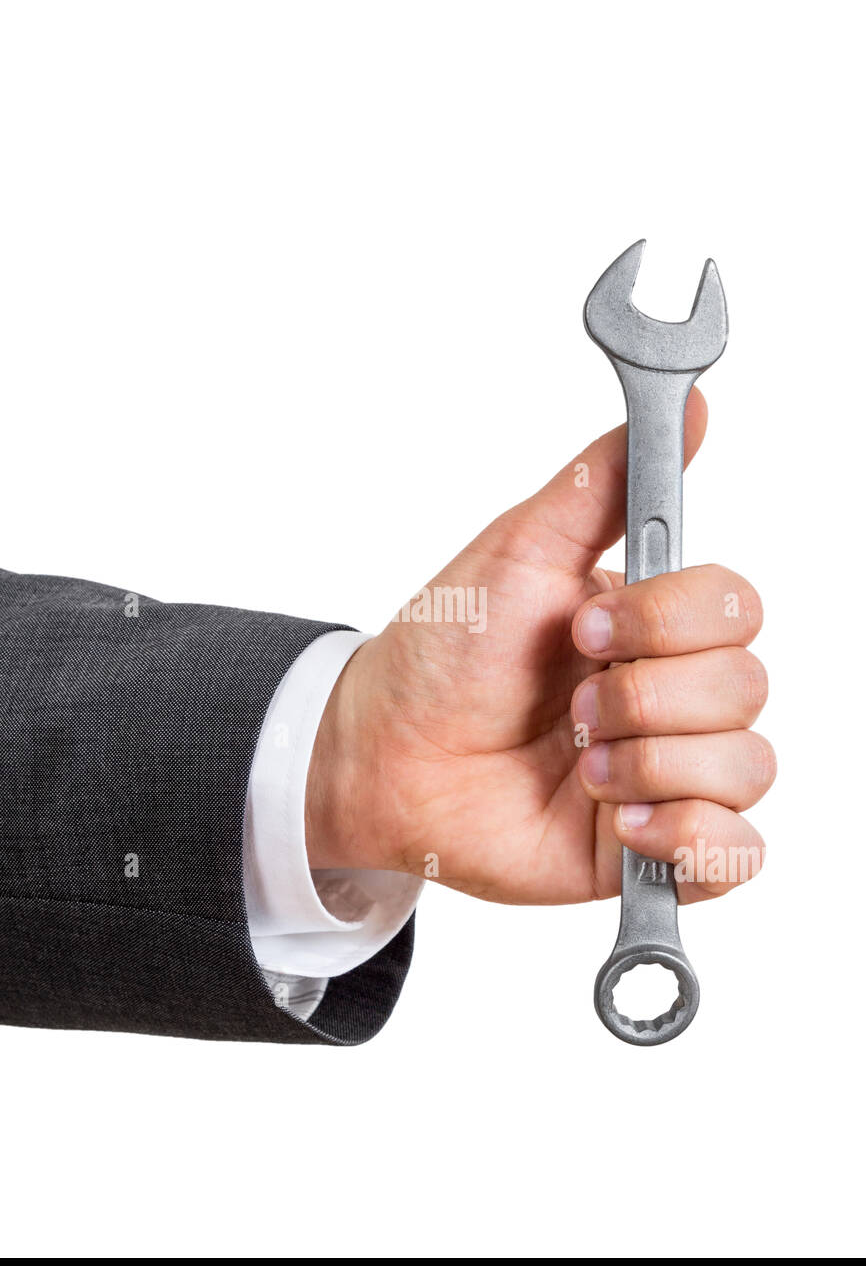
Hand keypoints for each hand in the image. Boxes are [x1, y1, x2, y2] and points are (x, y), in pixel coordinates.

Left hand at [306, 389, 773, 904]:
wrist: (389, 757)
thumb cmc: (447, 652)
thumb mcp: (518, 552)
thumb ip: (602, 486)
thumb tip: (695, 410)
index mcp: (651, 622)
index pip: (735, 606)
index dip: (666, 621)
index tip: (581, 630)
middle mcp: (673, 694)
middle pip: (747, 687)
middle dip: (644, 697)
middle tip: (572, 708)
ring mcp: (668, 772)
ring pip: (748, 767)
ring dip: (651, 766)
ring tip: (578, 770)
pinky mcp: (652, 848)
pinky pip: (734, 855)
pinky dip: (688, 839)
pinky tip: (619, 826)